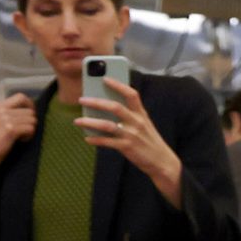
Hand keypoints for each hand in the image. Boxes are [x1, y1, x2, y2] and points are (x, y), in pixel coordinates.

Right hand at [0, 92, 36, 183]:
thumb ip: (11, 113)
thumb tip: (30, 109)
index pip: (21, 97)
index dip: (30, 105)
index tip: (30, 116)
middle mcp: (1, 110)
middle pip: (30, 111)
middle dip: (31, 122)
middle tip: (23, 132)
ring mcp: (5, 119)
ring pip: (32, 120)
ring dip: (30, 130)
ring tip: (20, 137)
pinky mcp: (10, 129)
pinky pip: (30, 128)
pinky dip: (29, 136)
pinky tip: (20, 140)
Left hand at [76, 79, 181, 204]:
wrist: (162, 161)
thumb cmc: (150, 141)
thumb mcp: (144, 125)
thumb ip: (130, 116)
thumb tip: (106, 110)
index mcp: (141, 114)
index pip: (131, 94)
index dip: (118, 85)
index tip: (105, 78)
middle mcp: (137, 122)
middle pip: (115, 107)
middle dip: (96, 102)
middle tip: (82, 100)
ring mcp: (132, 135)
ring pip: (107, 125)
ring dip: (90, 122)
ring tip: (78, 121)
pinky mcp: (127, 147)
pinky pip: (107, 142)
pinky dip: (96, 140)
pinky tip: (87, 138)